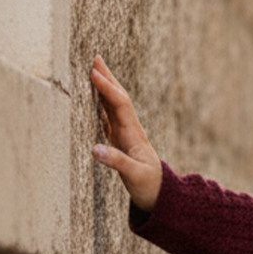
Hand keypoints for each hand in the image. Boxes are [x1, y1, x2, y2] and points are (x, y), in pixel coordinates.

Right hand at [90, 54, 162, 212]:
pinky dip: (99, 104)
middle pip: (117, 97)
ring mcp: (124, 134)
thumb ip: (116, 162)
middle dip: (107, 78)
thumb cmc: (149, 186)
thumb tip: (95, 149)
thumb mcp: (134, 175)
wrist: (160, 195)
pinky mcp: (119, 141)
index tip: (94, 73)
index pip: (119, 105)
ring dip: (103, 87)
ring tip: (93, 69)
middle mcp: (129, 130)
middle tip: (95, 58)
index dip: (107, 88)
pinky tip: (92, 97)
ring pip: (112, 105)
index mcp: (133, 134)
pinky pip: (107, 117)